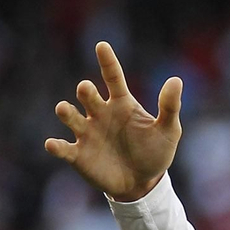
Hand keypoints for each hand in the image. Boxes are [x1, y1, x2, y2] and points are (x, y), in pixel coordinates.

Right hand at [45, 42, 182, 201]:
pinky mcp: (78, 154)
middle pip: (88, 95)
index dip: (107, 62)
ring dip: (65, 111)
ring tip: (64, 109)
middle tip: (86, 90)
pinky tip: (53, 144)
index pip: (113, 77)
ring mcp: (87, 133)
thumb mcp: (169, 131)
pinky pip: (63, 147)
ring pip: (69, 116)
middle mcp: (100, 113)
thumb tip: (176, 80)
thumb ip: (170, 107)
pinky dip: (56, 145)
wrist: (143, 183)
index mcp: (121, 104)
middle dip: (85, 91)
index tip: (102, 46)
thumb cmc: (155, 152)